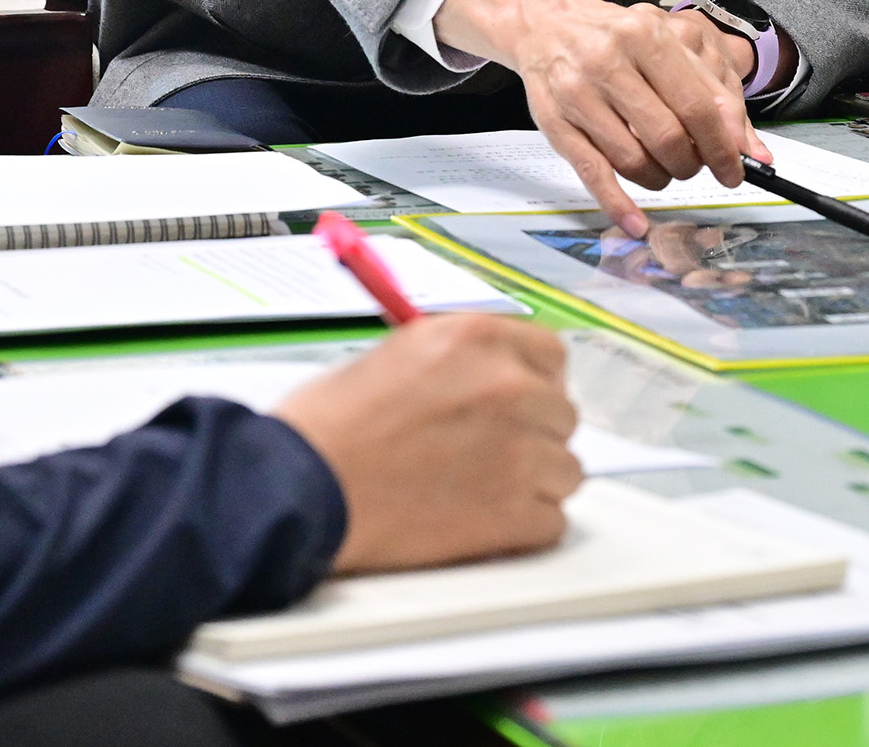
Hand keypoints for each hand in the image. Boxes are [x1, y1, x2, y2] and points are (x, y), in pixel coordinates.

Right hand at [274, 315, 581, 572]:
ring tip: (484, 492)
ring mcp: (517, 453)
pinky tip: (485, 523)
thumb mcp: (397, 356)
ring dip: (535, 483)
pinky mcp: (513, 514)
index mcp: (477, 340)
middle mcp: (508, 387)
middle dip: (534, 435)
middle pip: (563, 415)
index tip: (520, 402)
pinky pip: (551, 522)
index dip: (535, 383)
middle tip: (491, 454)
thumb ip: (459, 362)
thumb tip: (490, 377)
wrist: (302, 488)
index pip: (551, 356)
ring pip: (566, 471)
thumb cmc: (328, 425)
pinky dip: (524, 529)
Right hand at [435, 0, 763, 235]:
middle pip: (667, 137)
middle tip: (693, 166)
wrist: (548, 24)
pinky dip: (618, 205)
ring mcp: (578, 94)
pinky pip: (593, 174)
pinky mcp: (555, 123)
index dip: (722, 146)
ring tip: (663, 171)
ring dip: (659, 179)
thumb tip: (752, 151)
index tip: (734, 170)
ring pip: (633, 160)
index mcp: (646, 37)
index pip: (697, 106)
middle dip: (690, 164)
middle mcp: (609, 61)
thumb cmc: (616, 38)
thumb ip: (713, 92)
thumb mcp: (667, 46)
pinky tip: (636, 223)